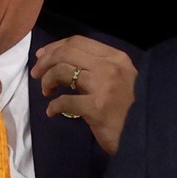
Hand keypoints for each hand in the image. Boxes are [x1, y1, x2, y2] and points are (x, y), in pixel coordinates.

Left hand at [32, 35, 137, 155]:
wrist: (140, 136)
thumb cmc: (125, 106)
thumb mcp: (116, 76)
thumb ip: (93, 64)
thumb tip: (52, 54)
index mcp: (116, 57)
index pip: (78, 41)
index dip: (55, 47)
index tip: (42, 57)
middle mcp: (111, 67)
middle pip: (67, 52)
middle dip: (46, 62)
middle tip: (37, 74)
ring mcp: (105, 87)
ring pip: (62, 71)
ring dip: (47, 81)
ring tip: (47, 92)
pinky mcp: (97, 108)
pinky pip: (65, 101)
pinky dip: (53, 106)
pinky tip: (52, 111)